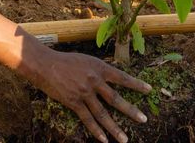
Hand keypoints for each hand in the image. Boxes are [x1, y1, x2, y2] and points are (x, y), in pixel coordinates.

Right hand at [29, 50, 149, 142]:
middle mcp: (94, 80)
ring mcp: (84, 93)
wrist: (45, 65)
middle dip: (131, 110)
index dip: (136, 84)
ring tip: (125, 139)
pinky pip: (87, 119)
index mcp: (99, 67)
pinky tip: (104, 140)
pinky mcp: (74, 102)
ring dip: (115, 128)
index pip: (122, 77)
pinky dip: (96, 131)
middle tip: (143, 119)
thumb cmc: (66, 61)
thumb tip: (111, 79)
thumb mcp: (87, 60)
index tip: (149, 90)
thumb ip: (99, 70)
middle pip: (116, 99)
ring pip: (103, 114)